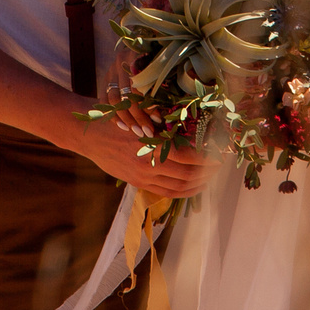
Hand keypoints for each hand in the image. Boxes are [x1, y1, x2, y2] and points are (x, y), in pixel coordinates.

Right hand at [75, 113, 208, 199]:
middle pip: (189, 175)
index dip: (208, 157)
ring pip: (179, 187)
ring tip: (210, 176)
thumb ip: (165, 131)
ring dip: (199, 184)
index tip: (220, 152)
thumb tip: (193, 136)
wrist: (89, 133)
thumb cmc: (117, 118)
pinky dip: (183, 192)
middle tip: (219, 164)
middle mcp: (149, 165)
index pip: (190, 157)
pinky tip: (193, 186)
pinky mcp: (138, 183)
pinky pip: (166, 192)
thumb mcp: (144, 117)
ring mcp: (143, 177)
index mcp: (153, 146)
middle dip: (208, 171)